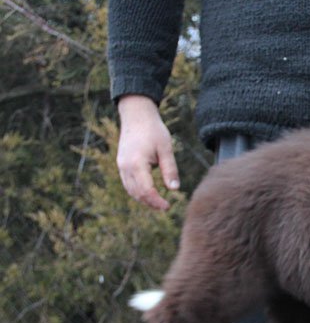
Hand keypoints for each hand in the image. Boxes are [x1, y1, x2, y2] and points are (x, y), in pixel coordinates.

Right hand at [116, 95, 179, 210]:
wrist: (136, 116)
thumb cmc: (153, 130)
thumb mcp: (166, 149)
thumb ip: (170, 169)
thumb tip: (175, 189)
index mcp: (137, 164)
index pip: (146, 190)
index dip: (157, 201)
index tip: (168, 206)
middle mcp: (125, 167)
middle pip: (137, 193)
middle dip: (151, 203)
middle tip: (165, 207)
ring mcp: (121, 166)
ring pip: (130, 190)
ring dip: (143, 199)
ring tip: (158, 202)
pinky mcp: (121, 164)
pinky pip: (128, 183)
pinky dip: (137, 191)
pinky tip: (149, 193)